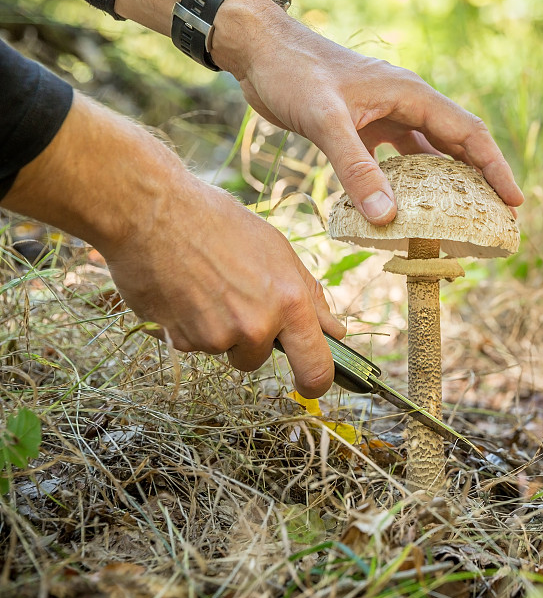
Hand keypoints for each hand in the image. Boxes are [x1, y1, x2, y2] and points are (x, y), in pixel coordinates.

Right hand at [1, 93, 343, 396]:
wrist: (151, 212)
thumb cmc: (216, 221)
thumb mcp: (276, 249)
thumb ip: (309, 296)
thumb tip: (336, 332)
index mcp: (289, 302)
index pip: (316, 368)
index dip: (316, 383)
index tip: (311, 386)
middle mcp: (256, 326)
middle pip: (259, 360)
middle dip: (252, 343)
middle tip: (234, 300)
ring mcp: (217, 338)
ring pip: (224, 349)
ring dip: (217, 328)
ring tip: (203, 284)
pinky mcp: (181, 341)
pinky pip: (194, 344)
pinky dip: (189, 325)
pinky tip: (182, 290)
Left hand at [212, 0, 523, 222]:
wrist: (258, 51)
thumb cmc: (293, 73)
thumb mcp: (326, 122)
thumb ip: (356, 168)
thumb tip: (387, 217)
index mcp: (409, 95)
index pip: (467, 133)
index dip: (494, 168)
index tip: (513, 201)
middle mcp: (403, 104)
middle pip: (453, 146)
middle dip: (475, 182)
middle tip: (492, 219)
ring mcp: (381, 116)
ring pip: (423, 156)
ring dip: (439, 186)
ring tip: (454, 221)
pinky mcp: (360, 128)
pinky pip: (392, 161)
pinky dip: (401, 185)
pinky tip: (400, 209)